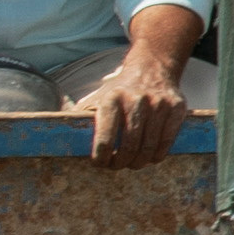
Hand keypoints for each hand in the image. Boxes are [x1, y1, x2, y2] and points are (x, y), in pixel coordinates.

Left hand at [76, 49, 189, 165]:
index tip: (99, 163)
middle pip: (129, 146)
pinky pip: (167, 141)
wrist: (153, 68)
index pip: (104, 138)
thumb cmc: (121, 90)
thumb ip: (81, 113)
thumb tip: (56, 130)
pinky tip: (150, 157)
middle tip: (116, 166)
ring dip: (139, 162)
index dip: (101, 157)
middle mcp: (136, 101)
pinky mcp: (176, 108)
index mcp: (111, 99)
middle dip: (120, 162)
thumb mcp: (98, 96)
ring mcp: (158, 104)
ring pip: (149, 147)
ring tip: (133, 163)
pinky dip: (158, 155)